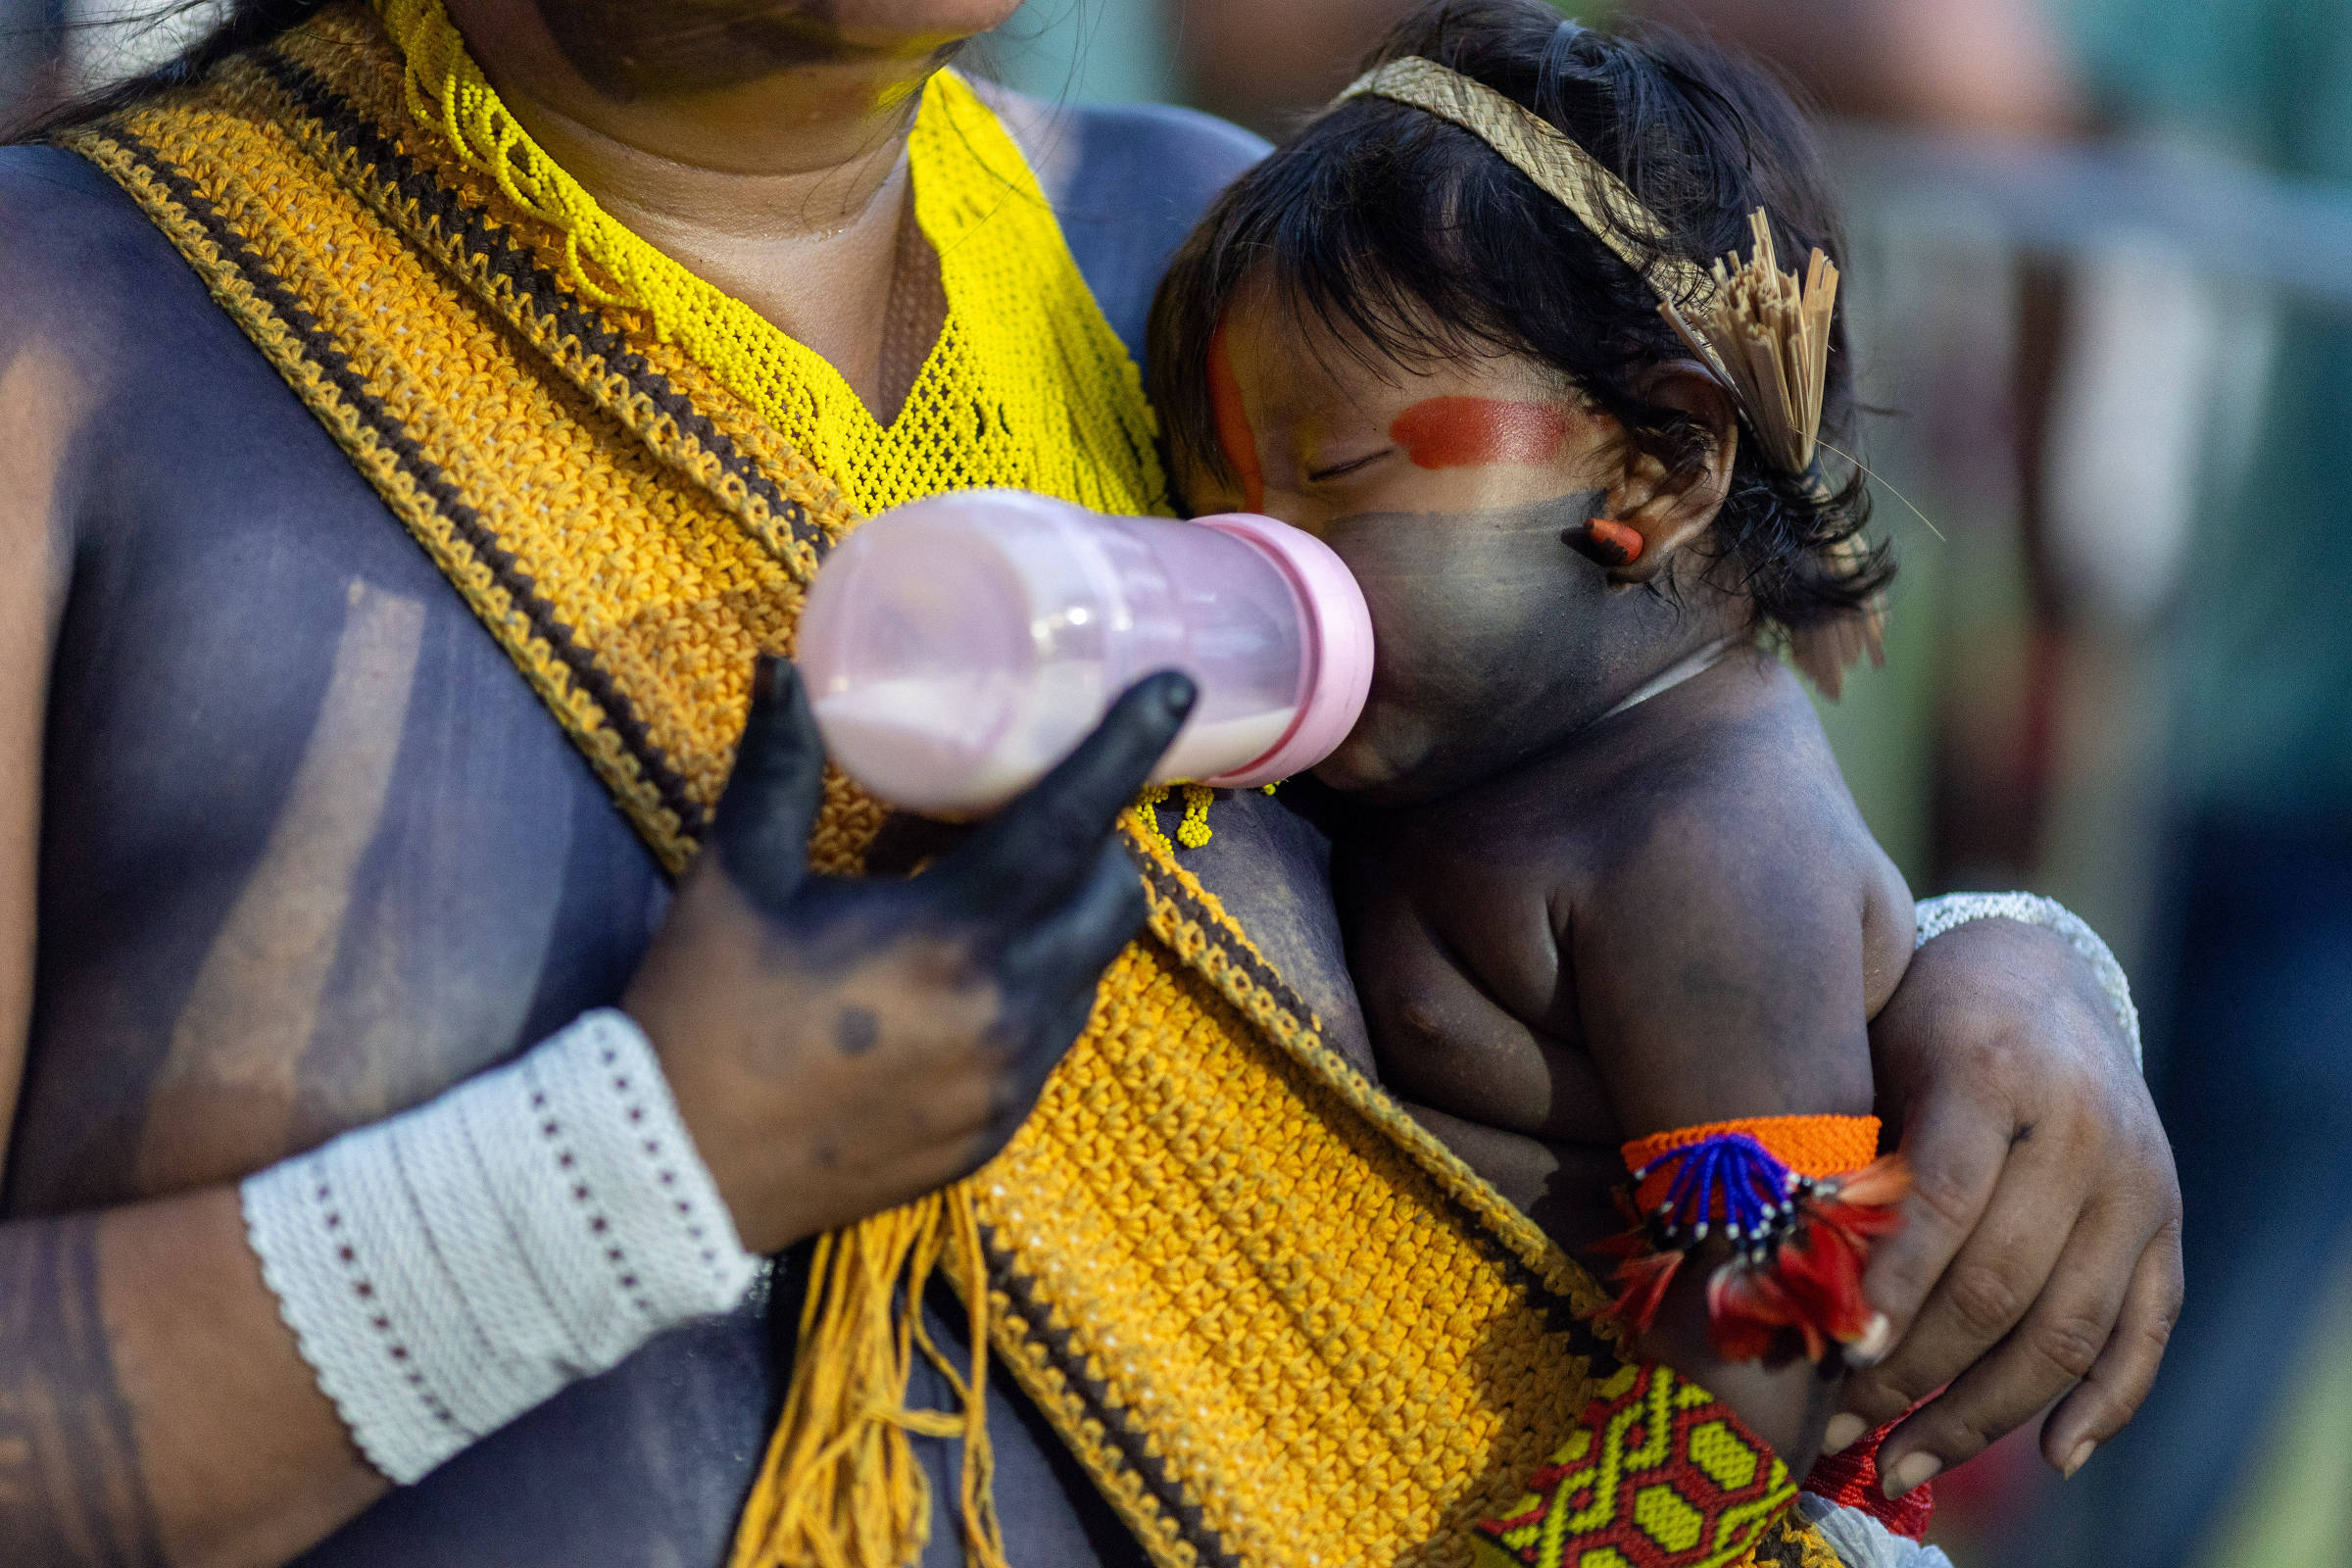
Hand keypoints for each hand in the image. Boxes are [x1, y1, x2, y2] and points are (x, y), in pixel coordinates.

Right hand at [624, 657, 1193, 1254]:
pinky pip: (1049, 1040)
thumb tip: (783, 668)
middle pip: (1111, 900)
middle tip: (1042, 810)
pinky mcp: (991, 1133)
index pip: (1072, 823)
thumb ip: (779, 768)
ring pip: (1088, 973)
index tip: (1176, 691)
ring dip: (1065, 919)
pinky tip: (960, 975)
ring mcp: (1006, 1085)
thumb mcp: (738, 879)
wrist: (670, 1176)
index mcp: (949, 938)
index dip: (1126, 748)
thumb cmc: (700, 1015)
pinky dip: (1033, 989)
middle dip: (1099, 843)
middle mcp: (1003, 1013)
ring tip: (985, 891)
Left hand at [1832, 916, 2181, 1494]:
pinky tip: (2050, 1457)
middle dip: (1912, 1372)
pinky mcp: (2167, 1223)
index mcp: (1992, 1069)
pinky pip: (2147, 1332)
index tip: (1837, 1353)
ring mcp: (2138, 1181)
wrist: (2036, 974)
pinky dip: (2104, 1405)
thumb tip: (1783, 1288)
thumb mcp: (1873, 1054)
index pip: (1945, 1199)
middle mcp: (2082, 1129)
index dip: (1892, 1286)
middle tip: (1833, 1426)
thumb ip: (1850, 1155)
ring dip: (1981, 1414)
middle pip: (2001, 1285)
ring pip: (2067, 1330)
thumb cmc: (1917, 1023)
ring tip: (1902, 1462)